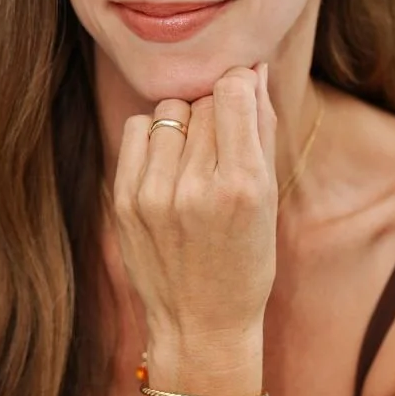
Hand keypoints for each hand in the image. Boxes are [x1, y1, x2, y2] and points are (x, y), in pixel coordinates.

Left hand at [110, 61, 277, 347]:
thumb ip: (262, 130)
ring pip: (168, 111)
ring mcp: (153, 195)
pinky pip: (138, 130)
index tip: (244, 98)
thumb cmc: (246, 263)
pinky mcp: (125, 199)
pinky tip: (169, 167)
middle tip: (223, 149)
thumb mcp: (269, 201)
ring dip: (184, 124)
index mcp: (243, 187)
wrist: (200, 326)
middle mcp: (195, 188)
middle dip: (216, 113)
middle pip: (203, 101)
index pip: (232, 91)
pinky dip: (154, 138)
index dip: (240, 86)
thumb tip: (253, 69)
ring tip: (196, 162)